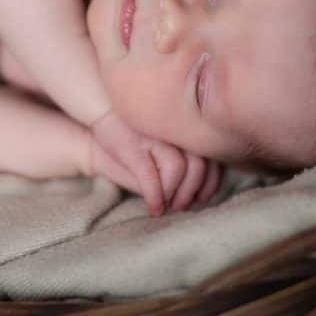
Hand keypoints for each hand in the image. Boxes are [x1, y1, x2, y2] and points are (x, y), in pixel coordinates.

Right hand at [88, 111, 221, 213]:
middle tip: (183, 205)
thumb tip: (205, 184)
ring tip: (169, 206)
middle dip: (192, 191)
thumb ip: (189, 151)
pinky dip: (155, 197)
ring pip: (178, 169)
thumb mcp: (168, 135)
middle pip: (199, 165)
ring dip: (175, 194)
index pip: (211, 158)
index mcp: (187, 125)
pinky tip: (154, 208)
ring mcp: (153, 137)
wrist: (103, 107)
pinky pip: (149, 177)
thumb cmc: (141, 127)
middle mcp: (174, 129)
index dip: (211, 183)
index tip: (202, 197)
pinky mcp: (132, 147)